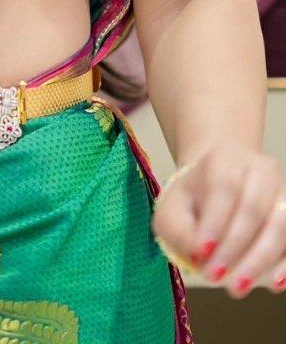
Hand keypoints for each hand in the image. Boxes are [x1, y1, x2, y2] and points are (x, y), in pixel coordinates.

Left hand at [151, 142, 285, 295]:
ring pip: (280, 223)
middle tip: (214, 276)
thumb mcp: (173, 209)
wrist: (220, 184)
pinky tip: (273, 282)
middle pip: (253, 207)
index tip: (202, 251)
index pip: (224, 186)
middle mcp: (259, 170)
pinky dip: (285, 264)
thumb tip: (198, 254)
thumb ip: (179, 230)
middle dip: (234, 247)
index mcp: (224, 160)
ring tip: (238, 286)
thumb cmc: (195, 199)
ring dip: (259, 259)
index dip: (215, 221)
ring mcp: (281, 190)